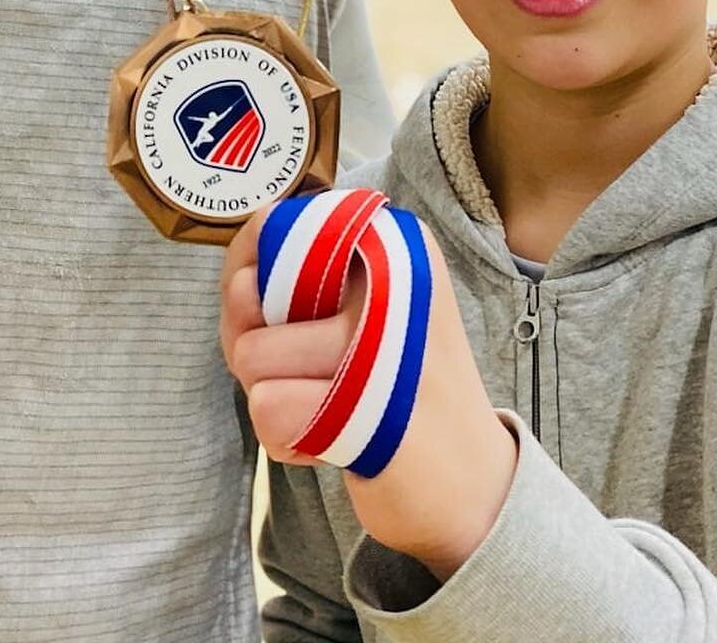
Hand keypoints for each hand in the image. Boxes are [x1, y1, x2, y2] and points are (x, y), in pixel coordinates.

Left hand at [221, 204, 516, 578]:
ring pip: (253, 356)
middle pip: (250, 294)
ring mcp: (391, 341)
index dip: (250, 285)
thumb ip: (275, 295)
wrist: (475, 488)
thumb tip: (241, 285)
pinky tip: (337, 445)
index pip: (274, 229)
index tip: (286, 325)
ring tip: (333, 413)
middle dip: (256, 349)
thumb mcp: (346, 321)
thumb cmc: (391, 397)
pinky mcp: (376, 409)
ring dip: (274, 399)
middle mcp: (397, 275)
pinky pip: (270, 410)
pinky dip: (288, 440)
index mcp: (394, 243)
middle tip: (312, 381)